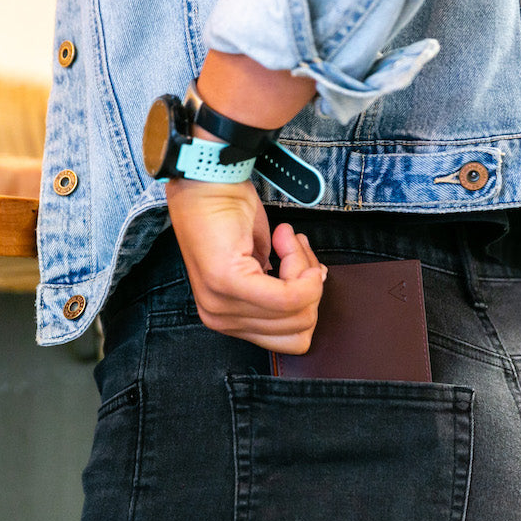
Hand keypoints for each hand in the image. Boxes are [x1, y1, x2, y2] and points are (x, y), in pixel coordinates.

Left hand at [165, 178, 325, 353]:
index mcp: (227, 320)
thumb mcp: (262, 261)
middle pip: (300, 328)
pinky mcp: (228, 283)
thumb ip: (284, 286)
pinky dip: (299, 266)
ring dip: (303, 269)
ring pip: (298, 310)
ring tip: (285, 239)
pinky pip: (288, 296)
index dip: (309, 302)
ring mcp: (220, 305)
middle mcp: (219, 320)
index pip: (291, 340)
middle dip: (309, 285)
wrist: (205, 180)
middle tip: (292, 248)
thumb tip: (314, 288)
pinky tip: (285, 238)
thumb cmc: (230, 213)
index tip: (303, 266)